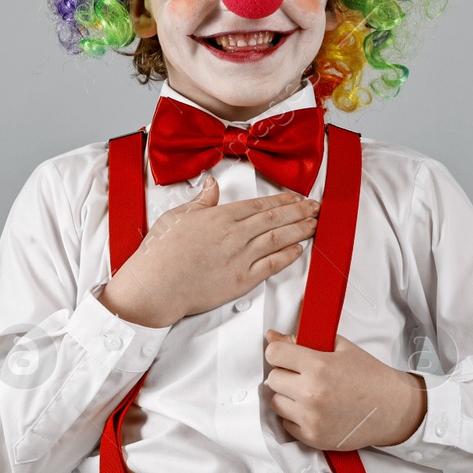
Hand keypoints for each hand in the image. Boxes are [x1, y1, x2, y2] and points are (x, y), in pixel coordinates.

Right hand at [98, 177, 320, 328]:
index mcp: (220, 216)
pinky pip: (271, 265)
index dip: (283, 201)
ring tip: (315, 224)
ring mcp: (240, 257)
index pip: (260, 205)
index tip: (298, 198)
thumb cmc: (161, 254)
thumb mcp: (177, 217)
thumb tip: (212, 186)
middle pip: (275, 219)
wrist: (155, 286)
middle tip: (317, 208)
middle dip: (300, 212)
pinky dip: (287, 255)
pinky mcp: (241, 280)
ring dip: (300, 230)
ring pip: (278, 239)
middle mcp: (235, 234)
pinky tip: (299, 248)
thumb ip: (200, 201)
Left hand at [263, 329, 426, 450]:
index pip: (274, 354)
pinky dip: (295, 418)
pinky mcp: (312, 438)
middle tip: (304, 376)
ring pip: (276, 403)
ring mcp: (311, 418)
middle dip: (285, 374)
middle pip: (273, 379)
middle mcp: (311, 393)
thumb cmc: (369, 377)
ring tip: (309, 394)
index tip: (286, 356)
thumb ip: (303, 340)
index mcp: (318, 367)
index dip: (279, 352)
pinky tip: (314, 410)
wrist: (392, 409)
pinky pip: (286, 425)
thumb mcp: (340, 348)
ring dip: (287, 397)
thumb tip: (272, 336)